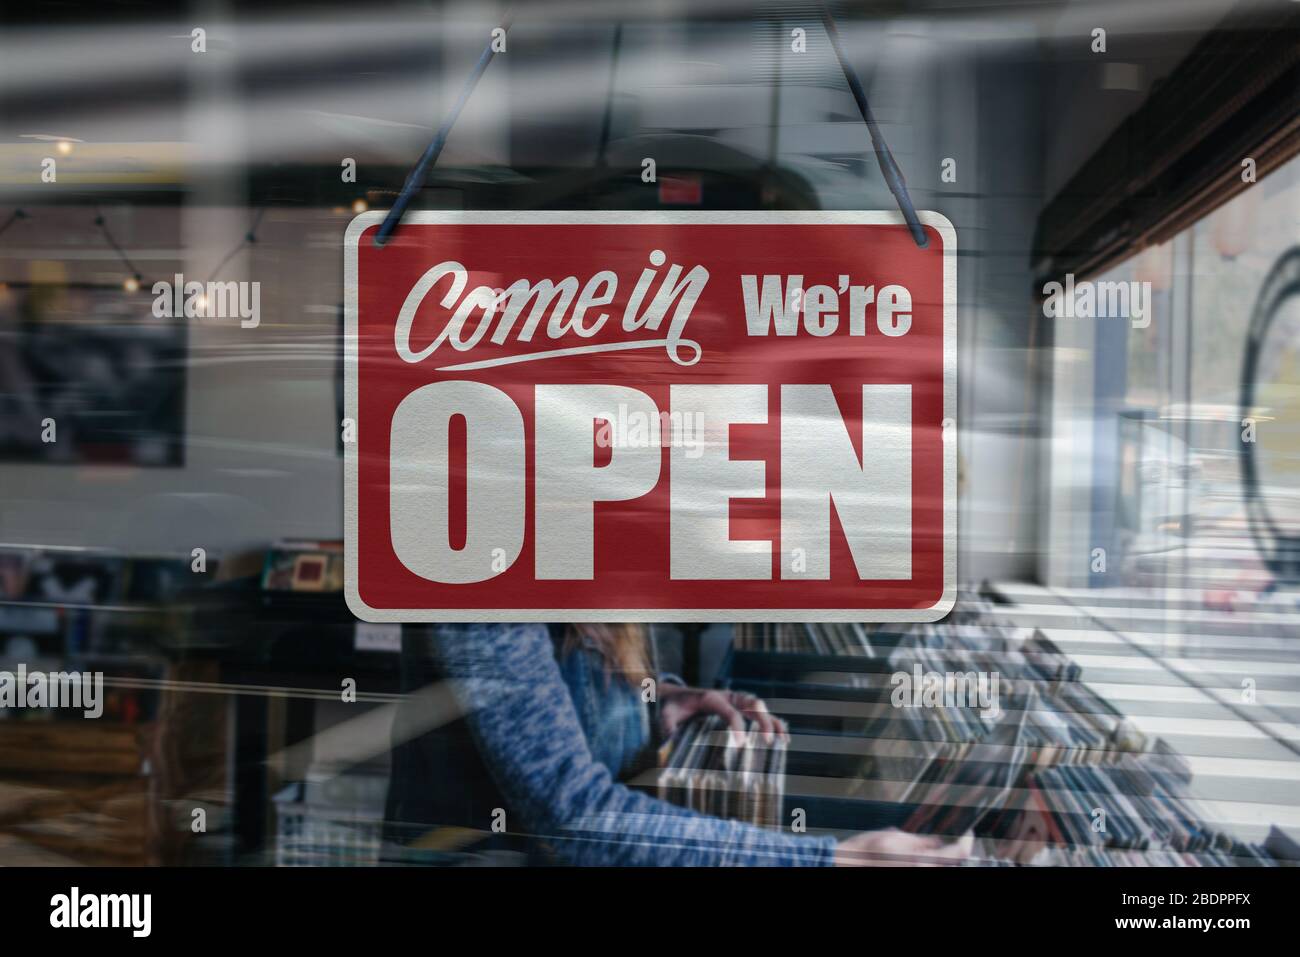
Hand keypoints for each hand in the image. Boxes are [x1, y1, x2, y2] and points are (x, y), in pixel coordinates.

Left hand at [657, 685, 787, 743]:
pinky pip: (759, 714)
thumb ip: (668, 725)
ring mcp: (736, 702)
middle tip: (769, 741)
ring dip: (772, 722)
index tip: (741, 743)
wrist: (678, 696)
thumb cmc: (674, 707)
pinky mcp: (740, 708)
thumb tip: (672, 741)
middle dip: (762, 721)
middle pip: (751, 704)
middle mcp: (728, 697)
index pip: (729, 710)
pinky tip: (783, 737)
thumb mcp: (666, 714)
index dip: (736, 725)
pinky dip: (772, 723)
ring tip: (783, 739)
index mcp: (711, 698)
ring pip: (759, 708)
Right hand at [835, 829, 973, 866]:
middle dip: (954, 851)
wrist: (847, 866)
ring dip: (942, 859)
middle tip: (951, 838)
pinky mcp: (909, 875)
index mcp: (922, 861)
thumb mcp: (894, 838)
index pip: (959, 853)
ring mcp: (916, 875)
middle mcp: (923, 872)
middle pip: (951, 863)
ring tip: (934, 848)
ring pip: (940, 868)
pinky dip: (929, 863)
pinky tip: (919, 856)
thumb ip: (920, 841)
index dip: (967, 840)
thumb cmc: (865, 852)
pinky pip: (927, 870)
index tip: (968, 832)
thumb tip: (938, 842)